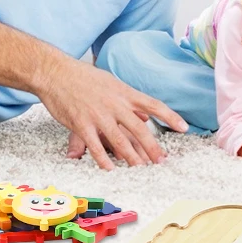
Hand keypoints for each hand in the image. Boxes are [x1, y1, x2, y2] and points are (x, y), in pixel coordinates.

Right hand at [41, 58, 187, 170]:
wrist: (56, 73)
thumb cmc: (85, 77)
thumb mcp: (113, 83)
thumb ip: (129, 100)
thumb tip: (144, 114)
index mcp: (125, 93)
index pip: (154, 105)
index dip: (170, 116)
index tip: (184, 127)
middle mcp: (115, 105)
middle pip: (139, 128)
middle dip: (152, 146)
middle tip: (161, 160)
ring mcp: (98, 115)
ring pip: (119, 140)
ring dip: (131, 157)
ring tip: (140, 169)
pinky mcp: (81, 124)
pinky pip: (95, 145)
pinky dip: (103, 159)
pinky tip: (110, 169)